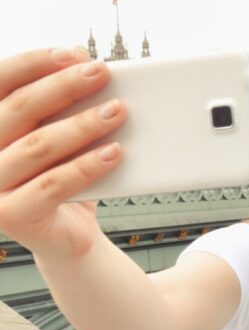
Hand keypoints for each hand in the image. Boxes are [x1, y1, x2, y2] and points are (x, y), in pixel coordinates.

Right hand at [0, 48, 125, 259]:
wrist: (67, 236)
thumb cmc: (61, 177)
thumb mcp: (58, 136)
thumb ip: (59, 107)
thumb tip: (85, 65)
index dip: (34, 64)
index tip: (74, 53)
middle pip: (20, 109)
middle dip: (64, 87)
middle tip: (100, 73)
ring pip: (38, 146)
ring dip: (81, 125)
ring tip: (117, 111)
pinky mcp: (12, 216)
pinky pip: (54, 184)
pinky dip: (87, 166)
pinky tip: (115, 152)